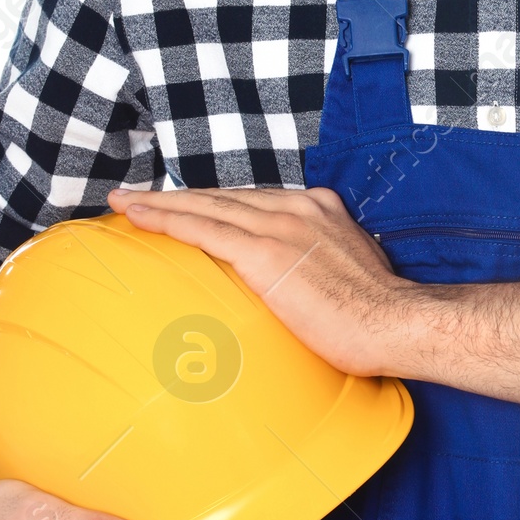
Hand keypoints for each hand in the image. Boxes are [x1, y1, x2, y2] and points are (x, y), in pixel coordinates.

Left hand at [108, 185, 412, 375]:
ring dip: (159, 203)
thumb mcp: (348, 274)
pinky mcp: (263, 251)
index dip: (213, 202)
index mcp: (317, 209)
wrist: (394, 323)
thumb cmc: (376, 315)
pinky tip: (138, 217)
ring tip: (124, 204)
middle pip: (222, 197)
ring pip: (204, 206)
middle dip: (177, 197)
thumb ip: (318, 267)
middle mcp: (296, 207)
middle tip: (136, 198)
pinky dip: (166, 219)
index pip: (251, 201)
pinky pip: (201, 229)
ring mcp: (279, 226)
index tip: (187, 206)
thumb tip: (301, 289)